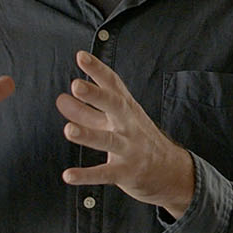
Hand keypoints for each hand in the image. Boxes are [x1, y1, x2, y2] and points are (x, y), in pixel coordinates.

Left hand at [58, 51, 196, 215]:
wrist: (171, 172)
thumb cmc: (138, 141)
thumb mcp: (115, 123)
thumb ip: (87, 112)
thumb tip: (61, 99)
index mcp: (126, 109)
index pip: (113, 85)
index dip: (97, 70)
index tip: (81, 57)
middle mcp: (128, 125)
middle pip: (114, 106)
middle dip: (96, 95)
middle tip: (76, 85)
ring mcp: (129, 149)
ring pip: (108, 140)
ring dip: (88, 135)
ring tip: (69, 130)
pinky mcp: (126, 172)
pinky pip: (105, 173)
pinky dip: (87, 175)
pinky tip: (68, 176)